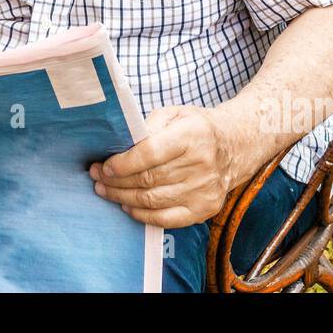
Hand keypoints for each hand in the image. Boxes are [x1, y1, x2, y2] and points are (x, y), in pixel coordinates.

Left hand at [89, 105, 244, 227]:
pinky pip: (167, 219)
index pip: (150, 153)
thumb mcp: (176, 114)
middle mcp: (202, 164)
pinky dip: (143, 215)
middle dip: (116, 181)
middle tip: (96, 177)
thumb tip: (121, 144)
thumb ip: (149, 126)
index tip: (103, 166)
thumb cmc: (197, 128)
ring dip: (123, 198)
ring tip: (105, 191)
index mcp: (193, 135)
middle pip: (149, 179)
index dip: (123, 163)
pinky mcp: (205, 209)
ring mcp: (205, 190)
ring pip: (153, 200)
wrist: (235, 146)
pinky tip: (127, 206)